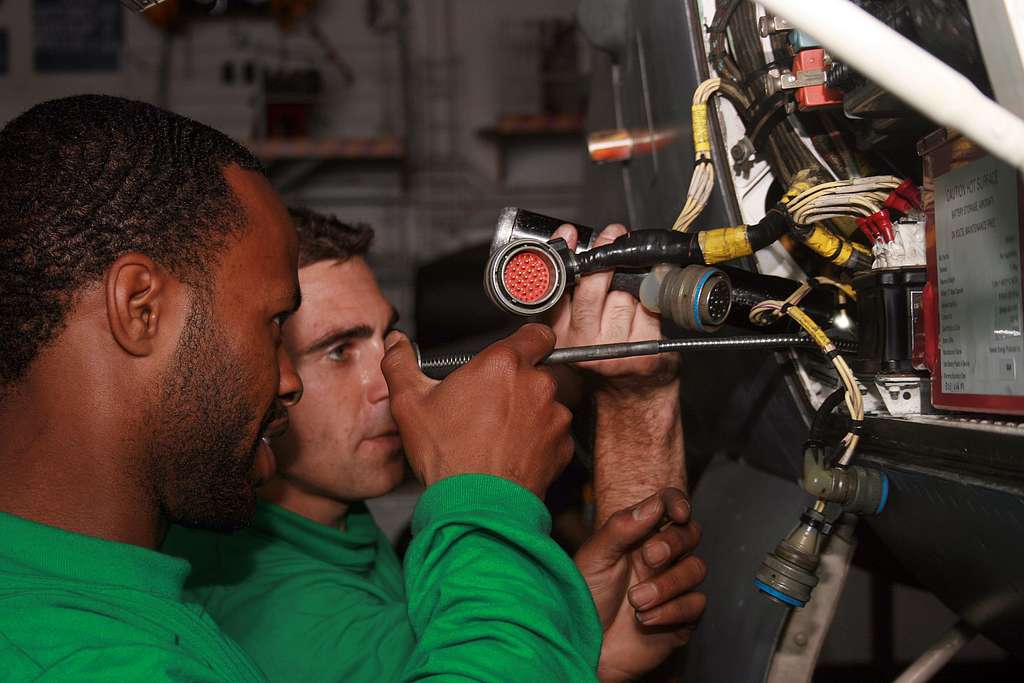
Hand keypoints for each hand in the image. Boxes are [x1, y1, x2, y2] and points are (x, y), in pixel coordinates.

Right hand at [380, 324, 572, 497]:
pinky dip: (537, 439)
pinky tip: (510, 451)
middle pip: (535, 371)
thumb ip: (401, 364)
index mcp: (503, 364)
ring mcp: (553, 416)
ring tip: (497, 433)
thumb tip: (397, 345)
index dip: (526, 341)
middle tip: (488, 404)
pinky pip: (552, 433)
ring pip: (545, 403)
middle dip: (516, 383)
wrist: (477, 507)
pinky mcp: (562, 445)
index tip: (515, 352)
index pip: (536, 333)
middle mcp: (536, 385)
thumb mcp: (409, 404)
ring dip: (528, 412)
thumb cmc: (449, 457)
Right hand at [549, 224, 678, 393]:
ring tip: (629, 300)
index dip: (563, 258)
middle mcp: (582, 343)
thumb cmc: (606, 354)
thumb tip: (577, 244)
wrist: (632, 396)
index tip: (569, 234)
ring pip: (624, 296)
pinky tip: (645, 313)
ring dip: (631, 289)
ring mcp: (613, 349)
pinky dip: (651, 304)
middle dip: (605, 256)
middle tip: (613, 236)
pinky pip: (648, 309)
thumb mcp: (576, 328)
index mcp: (560, 333)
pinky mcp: (641, 352)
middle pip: (592, 287)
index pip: (556, 290)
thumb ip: (572, 294)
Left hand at [574, 489, 705, 682]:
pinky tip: (645, 618)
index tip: (678, 512)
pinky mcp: (681, 617)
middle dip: (673, 543)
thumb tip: (653, 505)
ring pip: (696, 569)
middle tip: (649, 556)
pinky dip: (671, 610)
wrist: (582, 646)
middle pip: (690, 534)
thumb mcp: (595, 557)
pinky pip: (695, 604)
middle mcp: (661, 557)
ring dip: (667, 584)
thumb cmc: (584, 597)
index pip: (668, 506)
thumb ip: (621, 527)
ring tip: (636, 600)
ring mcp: (673, 586)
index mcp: (640, 535)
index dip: (678, 503)